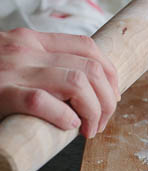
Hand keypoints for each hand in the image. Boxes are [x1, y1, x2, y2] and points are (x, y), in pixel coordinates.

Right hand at [0, 28, 119, 137]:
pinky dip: (62, 116)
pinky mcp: (0, 93)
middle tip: (101, 121)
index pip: (87, 47)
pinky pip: (40, 101)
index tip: (112, 96)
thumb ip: (42, 65)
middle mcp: (26, 50)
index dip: (110, 74)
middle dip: (107, 99)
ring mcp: (12, 70)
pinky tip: (68, 126)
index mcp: (32, 40)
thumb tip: (81, 91)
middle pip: (91, 69)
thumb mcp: (13, 60)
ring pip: (77, 83)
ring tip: (89, 129)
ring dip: (93, 110)